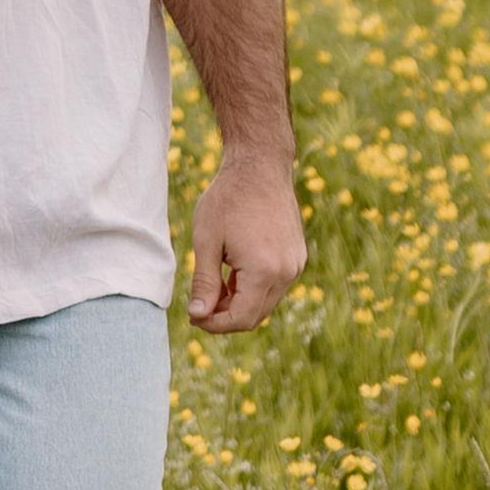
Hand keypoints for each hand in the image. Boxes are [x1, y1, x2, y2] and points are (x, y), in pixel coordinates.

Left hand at [185, 158, 304, 334]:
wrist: (259, 165)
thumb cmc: (228, 198)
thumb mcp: (207, 241)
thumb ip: (204, 282)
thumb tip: (198, 316)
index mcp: (264, 270)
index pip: (241, 318)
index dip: (215, 324)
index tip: (193, 316)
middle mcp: (287, 272)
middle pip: (255, 315)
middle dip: (225, 316)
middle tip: (198, 305)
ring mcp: (295, 264)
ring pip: (265, 301)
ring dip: (239, 302)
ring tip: (214, 283)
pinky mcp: (296, 256)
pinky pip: (274, 285)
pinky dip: (253, 287)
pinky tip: (232, 270)